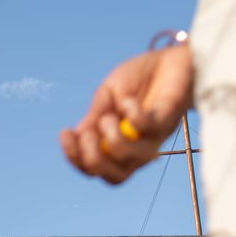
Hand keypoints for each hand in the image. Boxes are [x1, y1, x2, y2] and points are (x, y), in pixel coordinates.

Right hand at [60, 44, 193, 184]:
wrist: (170, 59)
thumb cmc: (139, 79)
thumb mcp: (107, 95)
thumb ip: (95, 116)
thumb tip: (78, 136)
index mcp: (115, 144)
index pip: (94, 168)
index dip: (75, 158)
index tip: (65, 132)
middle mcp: (135, 149)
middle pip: (114, 177)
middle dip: (93, 160)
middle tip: (87, 135)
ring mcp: (153, 139)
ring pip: (131, 162)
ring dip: (113, 140)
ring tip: (109, 117)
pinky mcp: (167, 123)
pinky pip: (146, 130)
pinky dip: (132, 115)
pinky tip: (129, 101)